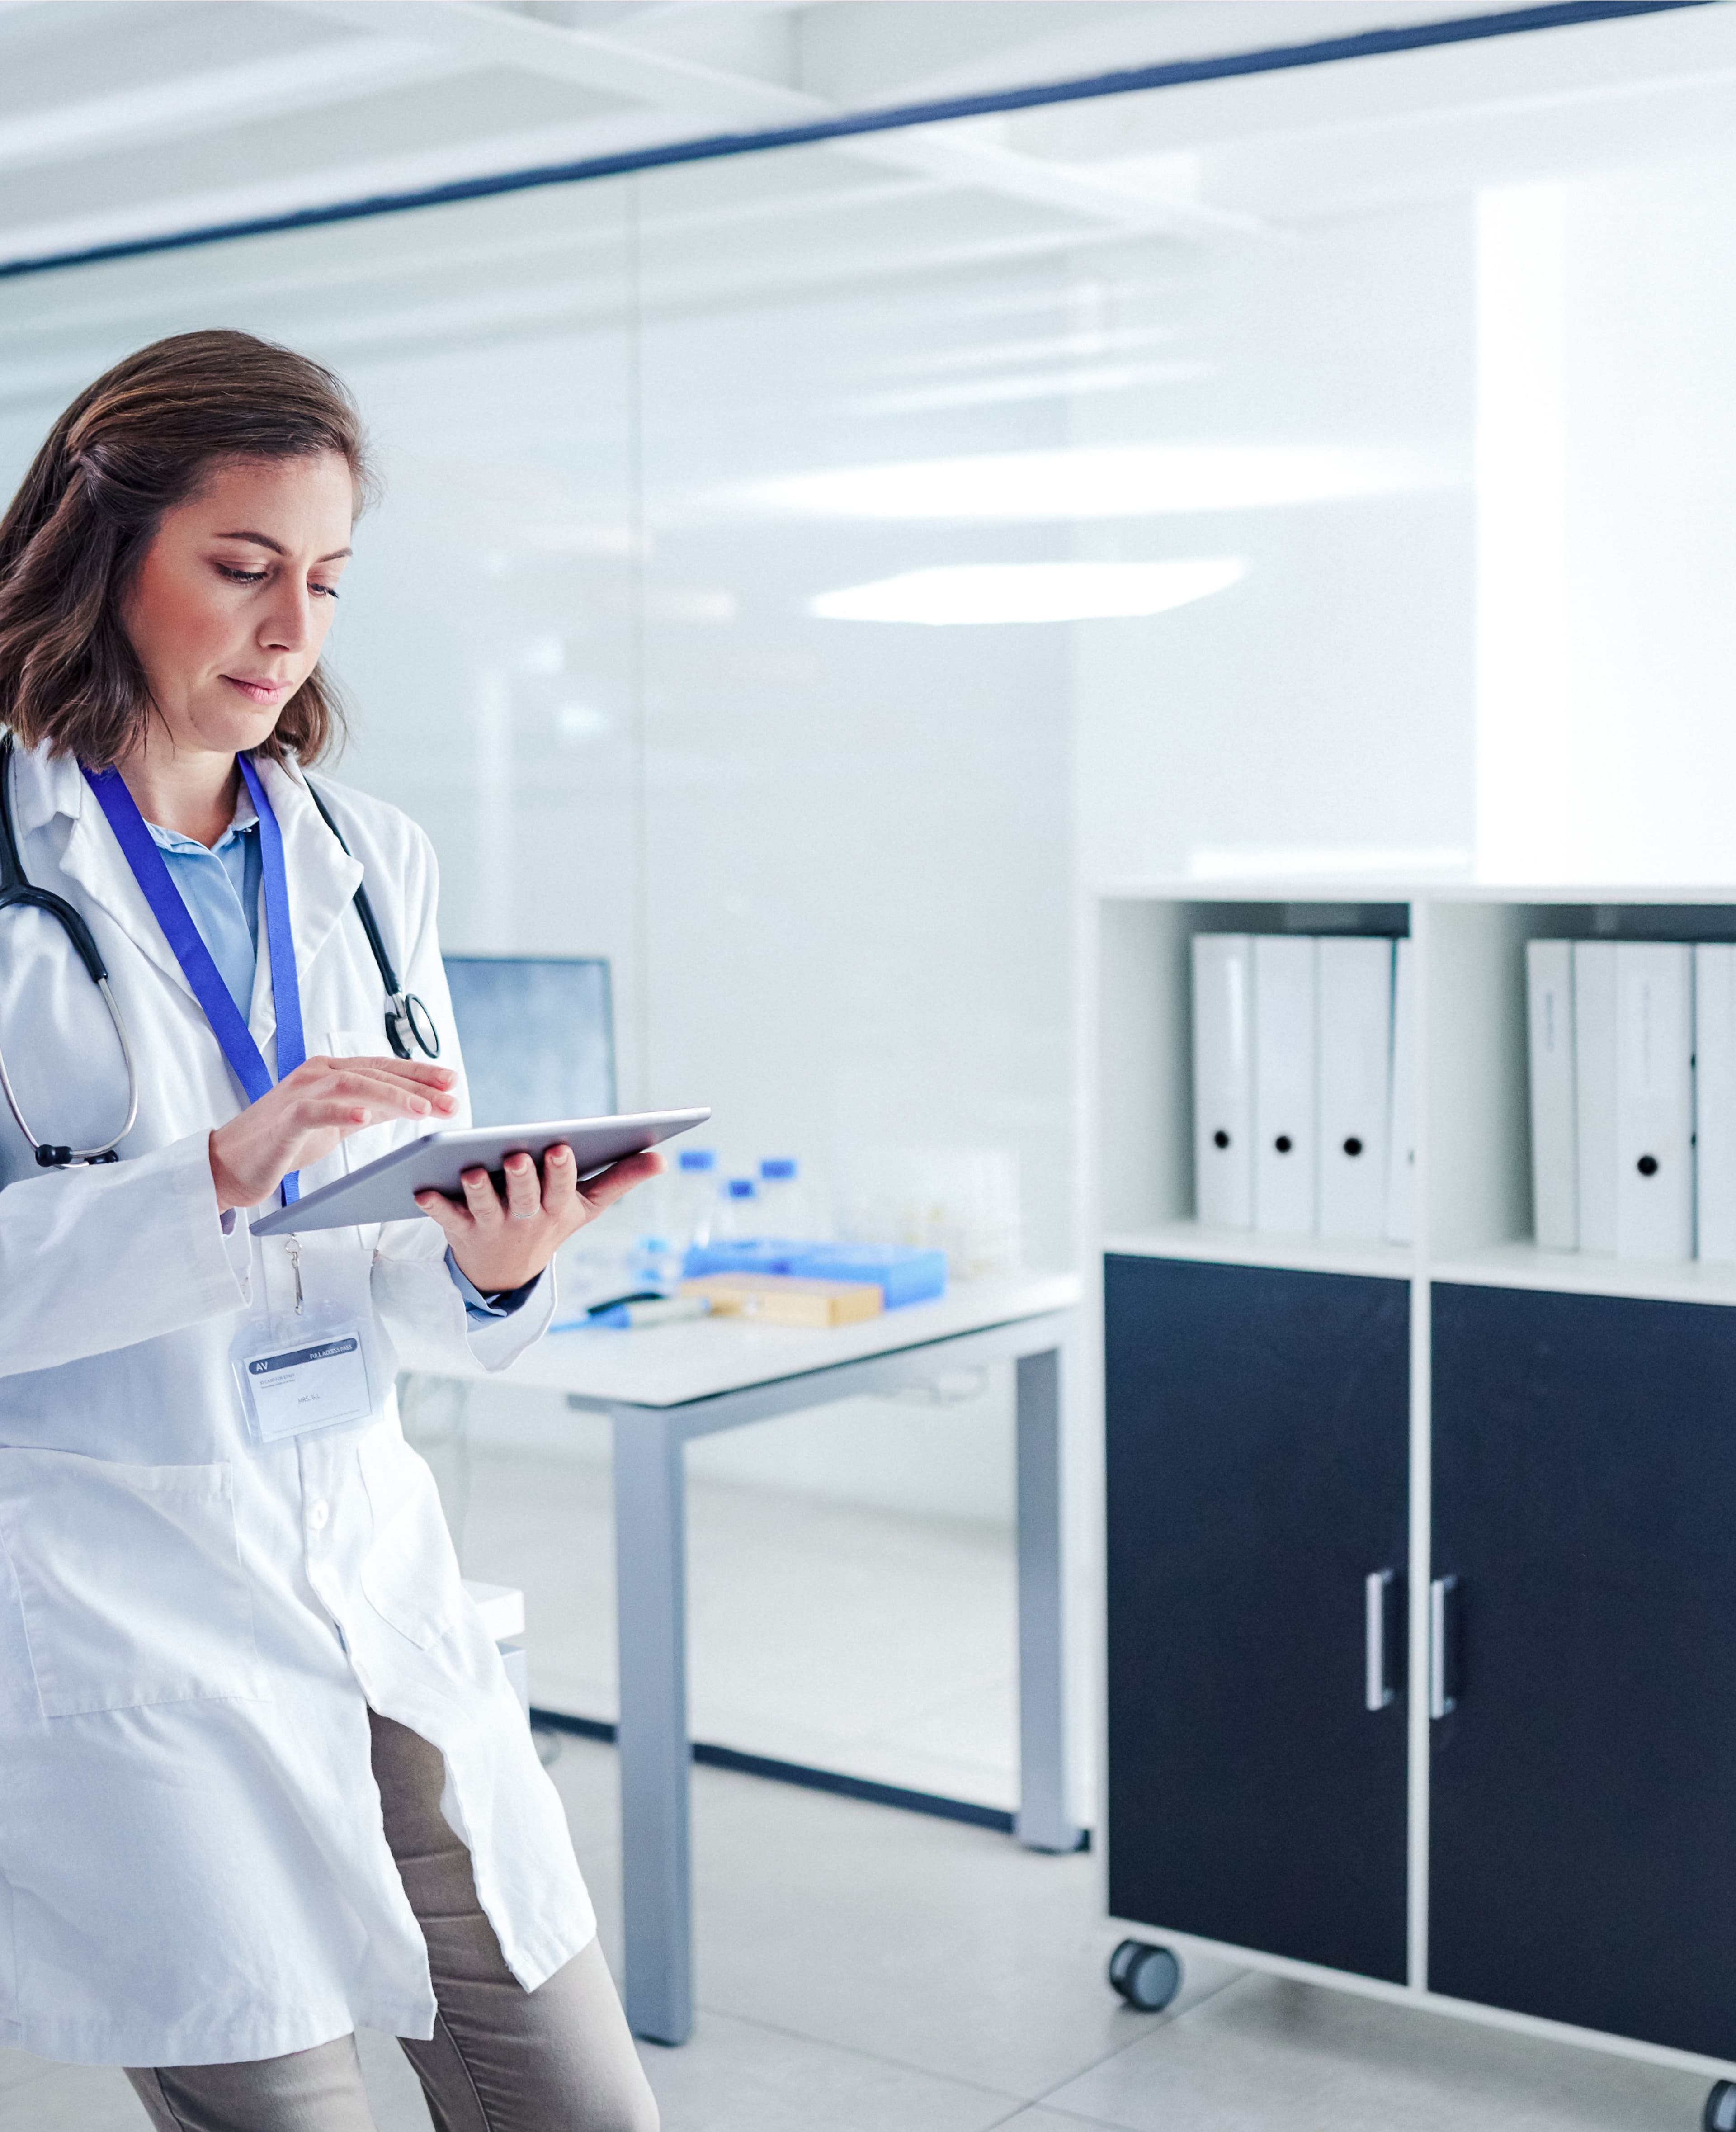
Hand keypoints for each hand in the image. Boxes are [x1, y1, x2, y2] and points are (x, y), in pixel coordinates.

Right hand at [210, 1056, 458, 1212]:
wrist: (231, 1164)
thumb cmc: (284, 1142)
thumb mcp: (337, 1121)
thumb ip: (370, 1108)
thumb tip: (411, 1102)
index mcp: (330, 1071)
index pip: (383, 1067)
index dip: (418, 1072)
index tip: (452, 1081)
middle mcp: (316, 1074)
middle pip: (376, 1074)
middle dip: (418, 1086)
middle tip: (451, 1100)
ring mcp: (299, 1093)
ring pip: (353, 1085)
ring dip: (392, 1096)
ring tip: (424, 1109)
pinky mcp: (284, 1119)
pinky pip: (316, 1111)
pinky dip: (342, 1111)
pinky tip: (366, 1116)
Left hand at [416, 1145, 664, 1294]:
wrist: (506, 1272)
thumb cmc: (551, 1222)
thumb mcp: (588, 1206)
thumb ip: (622, 1179)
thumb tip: (662, 1158)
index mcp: (558, 1208)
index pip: (562, 1188)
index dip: (559, 1171)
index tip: (558, 1148)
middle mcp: (526, 1219)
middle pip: (524, 1198)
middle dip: (522, 1178)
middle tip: (517, 1157)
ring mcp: (493, 1227)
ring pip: (485, 1208)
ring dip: (478, 1190)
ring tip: (471, 1170)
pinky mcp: (461, 1231)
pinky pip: (445, 1218)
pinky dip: (433, 1206)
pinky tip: (420, 1191)